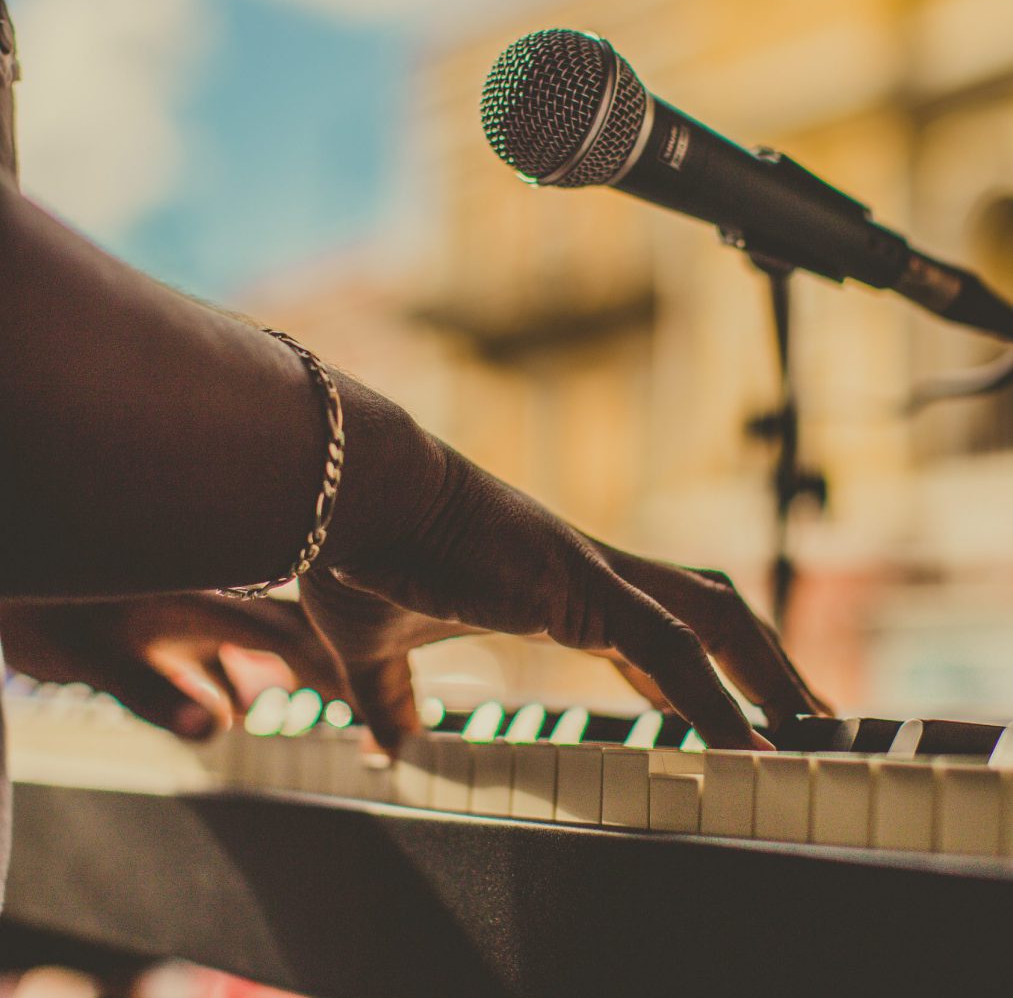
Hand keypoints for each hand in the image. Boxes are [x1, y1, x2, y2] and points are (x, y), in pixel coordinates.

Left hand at [0, 593, 343, 736]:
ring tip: (293, 711)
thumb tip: (216, 729)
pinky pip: (219, 652)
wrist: (19, 564)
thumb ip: (158, 695)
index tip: (360, 686)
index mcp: (204, 605)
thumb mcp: (100, 659)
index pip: (283, 633)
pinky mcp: (167, 624)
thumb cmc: (53, 616)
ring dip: (273, 674)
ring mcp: (188, 613)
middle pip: (281, 631)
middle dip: (315, 664)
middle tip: (347, 695)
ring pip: (252, 642)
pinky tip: (231, 708)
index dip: (326, 661)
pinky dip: (236, 679)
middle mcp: (206, 604)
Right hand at [304, 392, 830, 751]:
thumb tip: (386, 746)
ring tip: (818, 730)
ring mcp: (593, 572)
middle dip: (767, 665)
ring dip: (770, 673)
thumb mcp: (376, 652)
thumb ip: (391, 699)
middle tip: (814, 717)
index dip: (707, 676)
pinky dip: (718, 701)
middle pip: (711, 614)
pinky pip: (671, 648)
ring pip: (714, 618)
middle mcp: (593, 575)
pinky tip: (752, 752)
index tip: (743, 716)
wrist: (346, 497)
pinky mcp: (579, 581)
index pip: (658, 635)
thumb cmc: (362, 558)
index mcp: (559, 591)